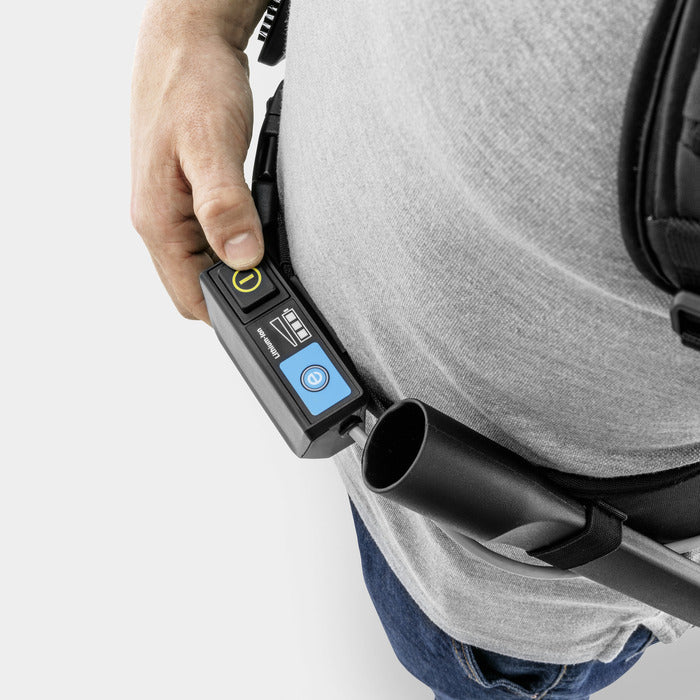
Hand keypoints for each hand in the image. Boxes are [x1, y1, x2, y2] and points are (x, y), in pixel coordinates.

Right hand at [130, 1, 267, 321]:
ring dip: (237, 268)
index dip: (230, 312)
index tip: (269, 305)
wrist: (186, 43)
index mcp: (158, 220)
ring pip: (205, 266)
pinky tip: (256, 229)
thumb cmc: (191, 83)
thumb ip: (224, 205)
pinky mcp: (187, 199)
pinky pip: (210, 240)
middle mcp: (160, 222)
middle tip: (277, 279)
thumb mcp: (212, 145)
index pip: (190, 299)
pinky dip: (236, 244)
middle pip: (198, 288)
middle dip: (238, 292)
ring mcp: (173, 212)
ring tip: (270, 252)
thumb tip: (241, 258)